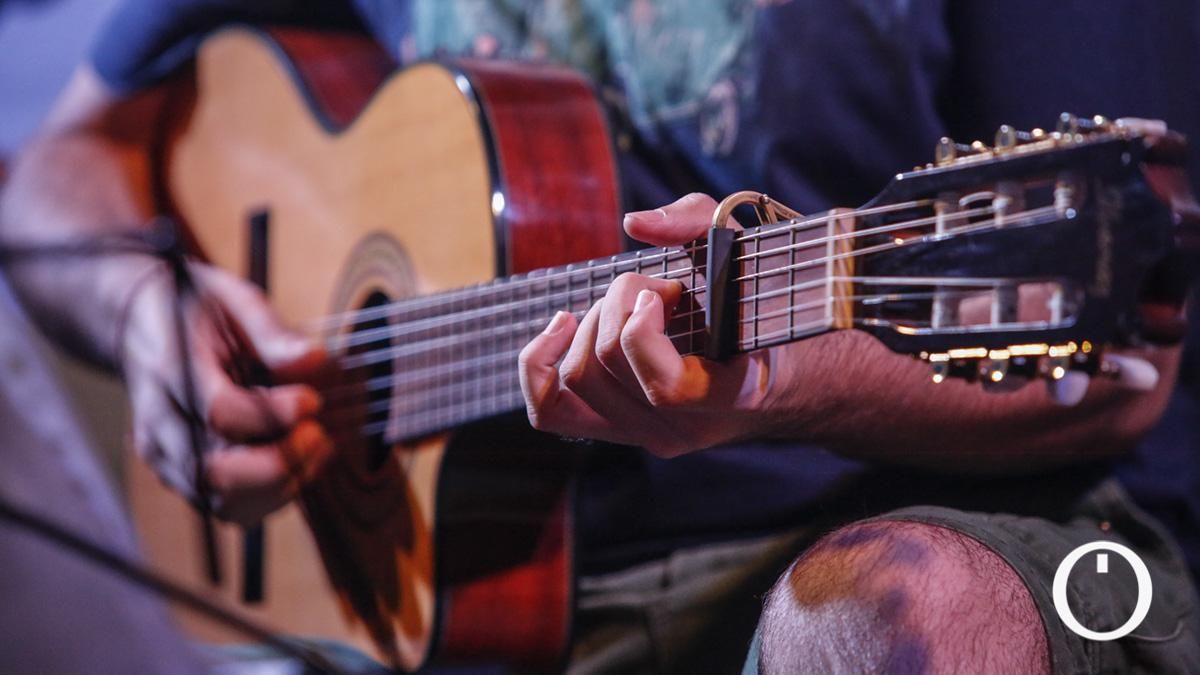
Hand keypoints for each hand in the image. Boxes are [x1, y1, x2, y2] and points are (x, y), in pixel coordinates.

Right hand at [121, 263, 330, 524]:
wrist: (145, 327)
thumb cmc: (196, 309)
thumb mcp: (232, 299)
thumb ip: (270, 331)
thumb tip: (315, 360)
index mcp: (168, 369)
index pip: (217, 412)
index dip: (272, 413)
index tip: (313, 399)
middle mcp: (158, 424)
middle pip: (213, 473)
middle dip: (279, 463)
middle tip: (319, 434)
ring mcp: (166, 456)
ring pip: (223, 501)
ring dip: (282, 485)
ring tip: (318, 447)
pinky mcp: (182, 476)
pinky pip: (228, 507)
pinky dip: (273, 496)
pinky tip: (301, 462)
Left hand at [518, 193, 778, 456]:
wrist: (789, 373)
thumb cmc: (768, 304)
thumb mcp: (750, 251)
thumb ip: (698, 223)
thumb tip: (635, 223)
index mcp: (733, 395)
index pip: (663, 388)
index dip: (642, 328)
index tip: (664, 290)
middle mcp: (686, 428)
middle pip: (603, 368)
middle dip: (615, 305)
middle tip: (654, 288)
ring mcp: (649, 435)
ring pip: (574, 382)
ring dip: (589, 323)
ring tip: (628, 305)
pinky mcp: (621, 428)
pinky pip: (550, 410)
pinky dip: (540, 362)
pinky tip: (562, 323)